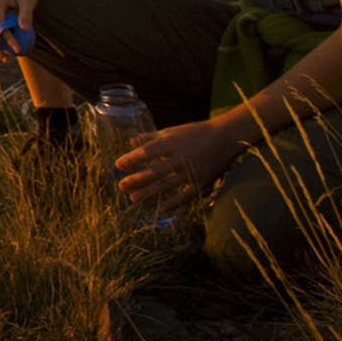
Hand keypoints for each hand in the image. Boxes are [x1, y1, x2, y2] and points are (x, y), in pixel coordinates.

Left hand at [115, 119, 242, 211]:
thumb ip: (149, 137)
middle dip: (136, 179)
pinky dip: (172, 203)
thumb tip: (130, 141)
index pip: (147, 152)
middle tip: (120, 186)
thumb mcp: (170, 131)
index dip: (132, 159)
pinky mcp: (200, 182)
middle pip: (155, 171)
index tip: (118, 165)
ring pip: (167, 185)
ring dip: (149, 193)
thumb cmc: (194, 133)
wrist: (224, 138)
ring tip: (133, 198)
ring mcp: (190, 172)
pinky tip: (159, 209)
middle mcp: (179, 158)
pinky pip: (184, 195)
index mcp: (171, 143)